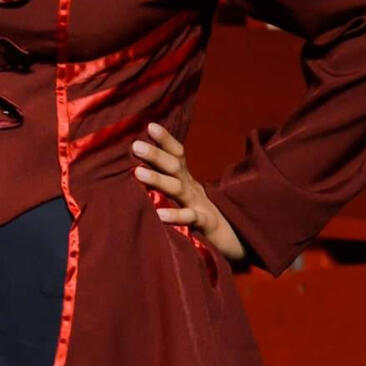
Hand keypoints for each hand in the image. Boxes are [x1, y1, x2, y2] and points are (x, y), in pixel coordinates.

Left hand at [131, 123, 246, 261]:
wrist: (230, 239)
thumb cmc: (198, 213)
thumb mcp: (183, 193)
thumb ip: (166, 179)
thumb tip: (136, 165)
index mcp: (186, 178)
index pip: (176, 154)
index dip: (165, 139)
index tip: (150, 125)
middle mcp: (191, 187)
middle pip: (174, 166)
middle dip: (155, 154)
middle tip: (136, 145)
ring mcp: (198, 204)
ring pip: (178, 189)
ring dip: (158, 179)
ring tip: (138, 172)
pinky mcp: (205, 224)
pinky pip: (190, 218)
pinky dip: (176, 216)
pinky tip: (160, 215)